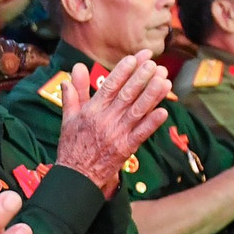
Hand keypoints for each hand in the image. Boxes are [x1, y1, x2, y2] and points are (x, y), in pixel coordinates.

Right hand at [55, 52, 169, 190]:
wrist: (76, 175)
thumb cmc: (72, 145)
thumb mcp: (68, 117)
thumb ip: (74, 92)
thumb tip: (74, 69)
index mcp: (92, 110)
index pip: (109, 85)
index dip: (124, 70)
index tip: (136, 58)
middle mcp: (105, 120)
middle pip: (126, 95)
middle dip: (141, 78)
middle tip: (154, 64)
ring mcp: (117, 134)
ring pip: (137, 111)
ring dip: (152, 95)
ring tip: (164, 81)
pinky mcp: (126, 148)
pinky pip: (141, 133)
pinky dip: (152, 123)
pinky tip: (164, 111)